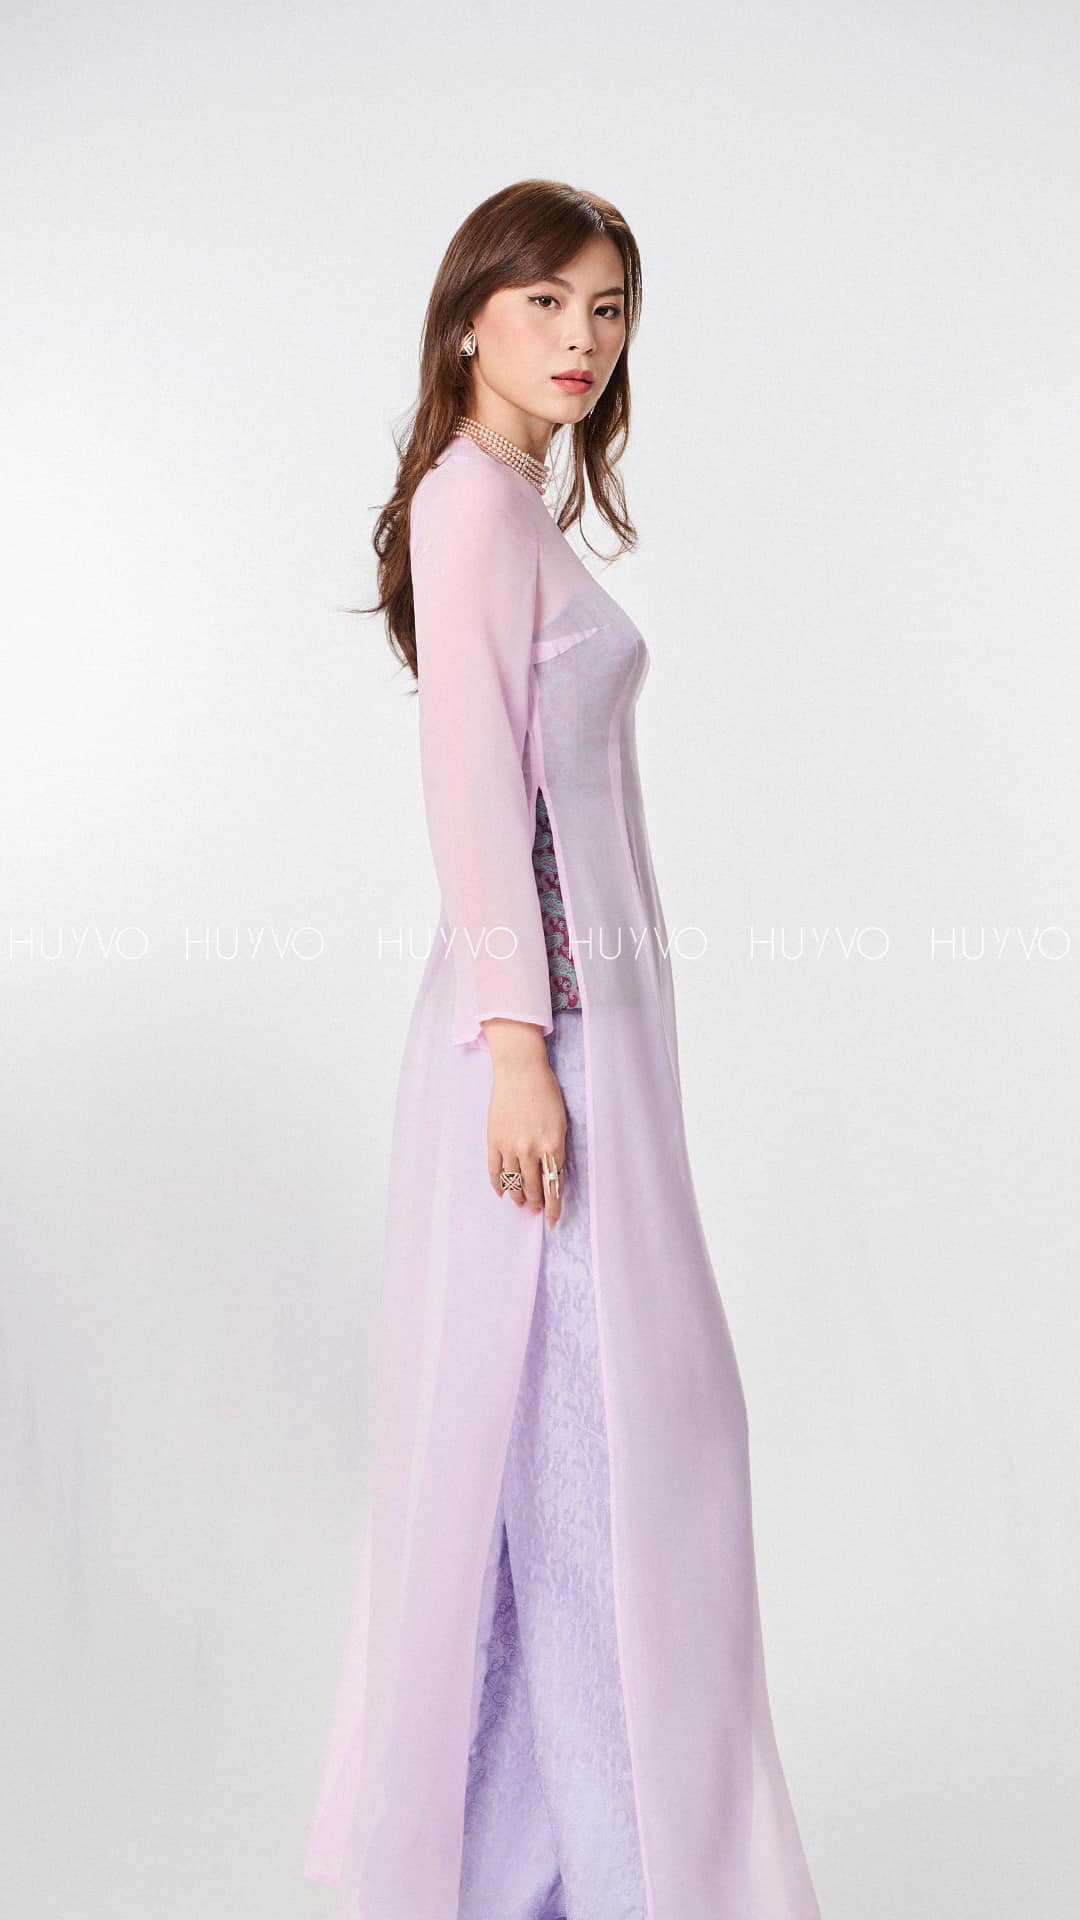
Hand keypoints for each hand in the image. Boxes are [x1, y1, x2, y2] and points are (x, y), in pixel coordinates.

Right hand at [482, 1019, 565, 1228]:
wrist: (520, 1071)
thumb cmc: (546, 1092)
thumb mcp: (561, 1122)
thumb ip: (556, 1149)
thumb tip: (552, 1172)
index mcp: (552, 1145)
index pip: (554, 1185)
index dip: (553, 1206)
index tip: (553, 1220)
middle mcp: (531, 1150)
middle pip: (534, 1187)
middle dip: (536, 1203)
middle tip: (537, 1210)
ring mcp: (510, 1146)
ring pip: (514, 1182)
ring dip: (518, 1196)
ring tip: (521, 1204)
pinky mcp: (494, 1140)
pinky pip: (495, 1169)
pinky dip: (498, 1183)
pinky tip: (502, 1191)